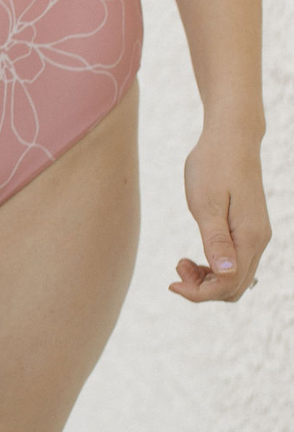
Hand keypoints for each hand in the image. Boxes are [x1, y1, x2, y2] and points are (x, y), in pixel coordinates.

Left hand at [170, 124, 269, 302]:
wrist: (231, 138)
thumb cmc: (213, 166)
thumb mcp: (206, 204)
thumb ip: (216, 241)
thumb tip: (226, 274)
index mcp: (250, 237)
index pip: (228, 284)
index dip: (199, 293)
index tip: (172, 282)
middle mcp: (259, 240)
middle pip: (234, 288)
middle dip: (203, 289)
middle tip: (178, 265)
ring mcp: (257, 235)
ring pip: (236, 278)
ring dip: (208, 280)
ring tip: (183, 262)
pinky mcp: (250, 229)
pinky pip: (236, 264)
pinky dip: (215, 269)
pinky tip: (196, 258)